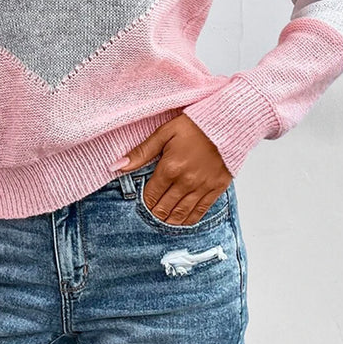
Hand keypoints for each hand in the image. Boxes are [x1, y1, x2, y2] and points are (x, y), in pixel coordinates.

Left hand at [110, 113, 232, 224]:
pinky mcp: (216, 189)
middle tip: (151, 213)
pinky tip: (182, 220)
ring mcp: (202, 187)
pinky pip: (200, 212)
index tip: (143, 200)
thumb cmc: (194, 125)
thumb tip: (116, 166)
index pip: (151, 196)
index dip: (145, 201)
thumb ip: (141, 152)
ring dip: (169, 220)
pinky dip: (189, 219)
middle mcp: (186, 182)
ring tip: (163, 220)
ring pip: (181, 214)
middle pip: (164, 209)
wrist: (226, 123)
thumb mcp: (163, 133)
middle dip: (155, 213)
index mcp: (170, 168)